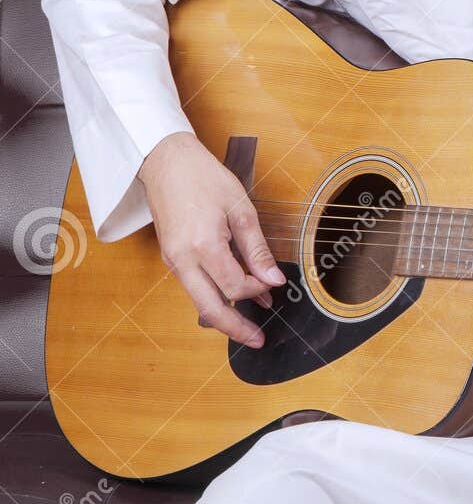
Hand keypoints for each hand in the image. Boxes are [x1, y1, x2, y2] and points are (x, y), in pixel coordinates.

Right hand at [137, 131, 284, 346]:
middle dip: (235, 329)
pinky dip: (215, 296)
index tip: (275, 287)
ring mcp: (173, 261)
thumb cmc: (204, 179)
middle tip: (259, 341)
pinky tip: (234, 296)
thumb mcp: (241, 209)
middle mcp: (182, 260)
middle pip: (210, 308)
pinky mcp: (171, 258)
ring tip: (252, 322)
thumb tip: (274, 281)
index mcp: (203, 246)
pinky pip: (194, 287)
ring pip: (199, 301)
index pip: (234, 286)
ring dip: (226, 313)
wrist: (165, 162)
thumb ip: (257, 249)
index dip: (257, 291)